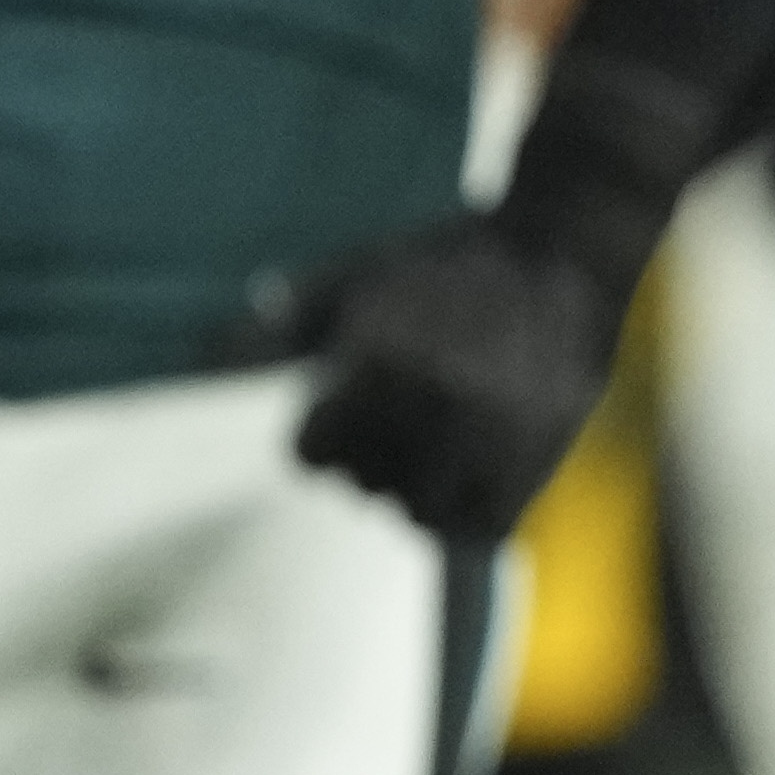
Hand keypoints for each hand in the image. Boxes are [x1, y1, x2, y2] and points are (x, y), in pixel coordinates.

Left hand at [283, 205, 626, 547]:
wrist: (563, 246)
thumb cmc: (442, 261)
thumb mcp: (354, 276)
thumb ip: (281, 323)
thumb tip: (211, 360)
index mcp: (379, 359)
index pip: (313, 453)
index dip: (321, 430)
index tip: (345, 401)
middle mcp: (435, 401)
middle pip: (363, 486)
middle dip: (368, 457)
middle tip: (401, 415)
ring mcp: (491, 433)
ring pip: (420, 513)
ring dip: (417, 489)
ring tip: (437, 439)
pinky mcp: (540, 455)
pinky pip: (482, 527)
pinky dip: (468, 512)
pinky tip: (469, 469)